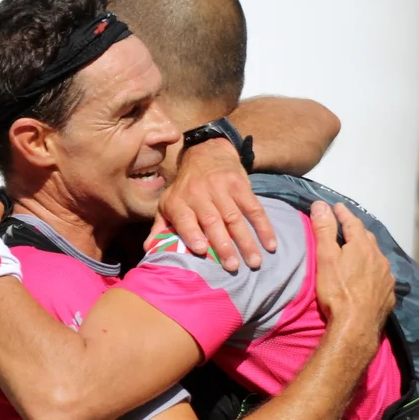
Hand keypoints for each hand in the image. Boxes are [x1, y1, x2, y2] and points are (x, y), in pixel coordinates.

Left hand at [144, 138, 275, 271]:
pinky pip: (253, 207)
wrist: (206, 153)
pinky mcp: (239, 184)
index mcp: (179, 201)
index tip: (201, 250)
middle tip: (232, 266)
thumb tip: (149, 248)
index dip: (192, 234)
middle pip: (212, 221)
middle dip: (223, 245)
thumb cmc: (185, 187)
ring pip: (235, 217)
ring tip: (254, 262)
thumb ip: (160, 226)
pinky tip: (270, 244)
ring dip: (246, 240)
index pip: (184, 219)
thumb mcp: (168, 203)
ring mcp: (220, 188)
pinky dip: (263, 226)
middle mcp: (198, 193)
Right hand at [310, 200, 394, 358]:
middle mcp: (378, 258)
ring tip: (358, 251)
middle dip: (357, 230)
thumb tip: (321, 205)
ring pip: (377, 257)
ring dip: (367, 251)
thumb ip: (324, 229)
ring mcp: (386, 277)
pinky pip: (382, 276)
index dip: (343, 213)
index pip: (352, 222)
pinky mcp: (388, 294)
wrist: (355, 326)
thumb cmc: (336, 291)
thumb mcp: (325, 257)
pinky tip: (368, 276)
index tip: (335, 206)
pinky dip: (374, 270)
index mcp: (362, 246)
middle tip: (346, 227)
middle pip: (367, 238)